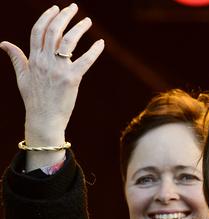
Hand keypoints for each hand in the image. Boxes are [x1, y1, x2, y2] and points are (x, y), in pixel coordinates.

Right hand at [0, 4, 103, 168]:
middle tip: (73, 7)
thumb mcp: (22, 77)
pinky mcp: (71, 79)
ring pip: (68, 41)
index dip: (47, 17)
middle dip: (64, 16)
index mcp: (33, 59)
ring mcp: (58, 69)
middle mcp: (45, 61)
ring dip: (79, 28)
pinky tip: (101, 43)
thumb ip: (17, 58)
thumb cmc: (34, 100)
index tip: (55, 8)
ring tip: (88, 20)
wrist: (44, 120)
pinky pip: (85, 60)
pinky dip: (94, 50)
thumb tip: (4, 43)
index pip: (38, 31)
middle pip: (53, 31)